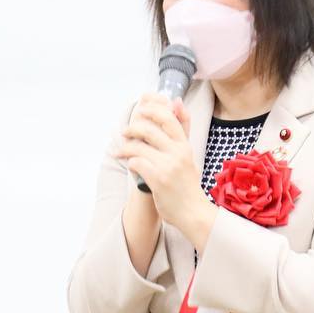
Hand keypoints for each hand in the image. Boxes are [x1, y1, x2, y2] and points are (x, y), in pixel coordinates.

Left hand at [108, 92, 206, 229]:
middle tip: (125, 131)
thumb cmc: (188, 183)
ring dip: (126, 147)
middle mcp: (178, 153)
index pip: (169, 118)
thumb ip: (183, 128)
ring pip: (139, 147)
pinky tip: (129, 165)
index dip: (152, 110)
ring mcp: (168, 166)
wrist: (193, 212)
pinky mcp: (158, 179)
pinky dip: (130, 163)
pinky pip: (137, 163)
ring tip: (120, 150)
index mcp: (185, 145)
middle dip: (133, 128)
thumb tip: (177, 101)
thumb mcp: (188, 153)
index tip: (140, 109)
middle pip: (150, 130)